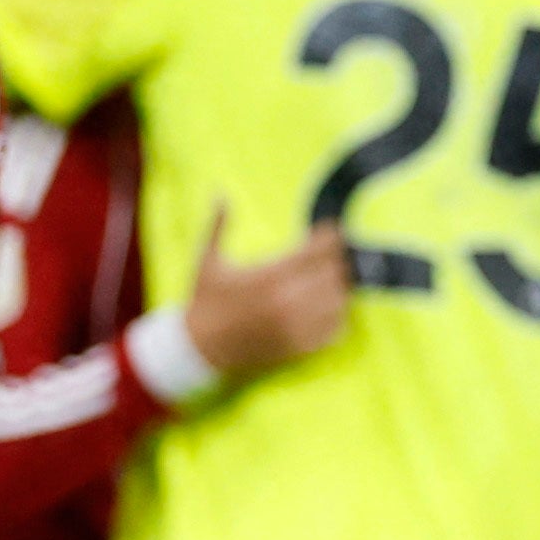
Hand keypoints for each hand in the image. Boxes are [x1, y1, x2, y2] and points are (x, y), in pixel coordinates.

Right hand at [177, 211, 351, 384]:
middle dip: (336, 260)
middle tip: (335, 252)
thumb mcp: (206, 260)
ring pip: (339, 302)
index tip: (333, 229)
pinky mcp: (300, 347)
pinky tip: (328, 306)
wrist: (200, 348)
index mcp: (267, 277)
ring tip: (332, 277)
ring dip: (339, 287)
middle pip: (333, 274)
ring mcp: (295, 327)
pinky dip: (337, 315)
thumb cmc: (204, 300)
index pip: (315, 252)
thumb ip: (218, 224)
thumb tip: (220, 192)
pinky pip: (335, 329)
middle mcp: (286, 302)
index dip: (330, 237)